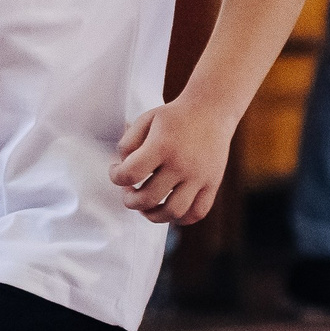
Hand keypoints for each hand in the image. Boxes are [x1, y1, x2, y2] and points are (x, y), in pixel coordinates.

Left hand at [111, 97, 233, 225]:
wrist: (210, 111)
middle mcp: (182, 164)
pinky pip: (197, 213)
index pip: (130, 174)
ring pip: (173, 212)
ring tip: (145, 207)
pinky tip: (169, 209)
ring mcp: (200, 177)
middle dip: (130, 200)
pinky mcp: (213, 184)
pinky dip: (181, 219)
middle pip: (148, 198)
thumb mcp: (145, 120)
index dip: (116, 177)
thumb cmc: (173, 117)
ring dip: (153, 215)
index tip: (116, 171)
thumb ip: (128, 143)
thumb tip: (122, 168)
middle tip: (128, 192)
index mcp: (162, 146)